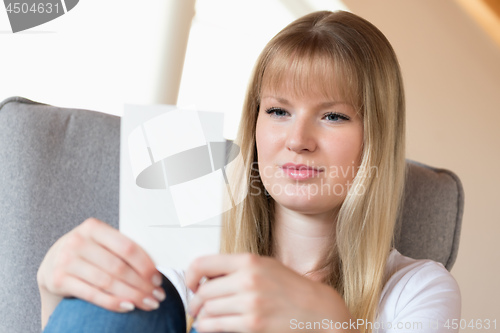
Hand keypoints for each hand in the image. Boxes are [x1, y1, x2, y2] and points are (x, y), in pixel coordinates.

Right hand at [37, 218, 164, 327]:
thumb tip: (155, 270)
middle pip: (118, 267)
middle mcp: (77, 241)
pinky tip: (129, 306)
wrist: (52, 263)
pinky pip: (93, 294)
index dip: (145, 264)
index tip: (158, 279)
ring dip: (132, 295)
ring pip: (107, 282)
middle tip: (157, 296)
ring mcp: (66, 260)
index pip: (127, 247)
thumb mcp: (102, 242)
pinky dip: (113, 302)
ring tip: (148, 303)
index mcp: (93, 227)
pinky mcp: (59, 280)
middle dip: (142, 284)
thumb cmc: (88, 252)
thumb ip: (124, 250)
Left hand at [185, 253, 356, 332]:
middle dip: (196, 301)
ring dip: (202, 316)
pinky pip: (216, 325)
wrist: (316, 309)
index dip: (190, 275)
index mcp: (249, 261)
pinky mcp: (252, 324)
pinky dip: (207, 327)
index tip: (191, 284)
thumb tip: (205, 278)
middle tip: (196, 306)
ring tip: (204, 317)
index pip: (204, 263)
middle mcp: (247, 279)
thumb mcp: (264, 266)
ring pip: (208, 310)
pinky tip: (211, 325)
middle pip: (204, 291)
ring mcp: (250, 303)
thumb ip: (236, 268)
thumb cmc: (290, 287)